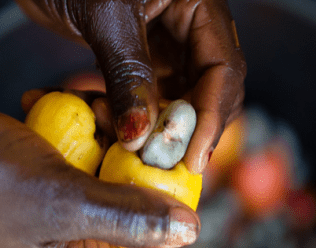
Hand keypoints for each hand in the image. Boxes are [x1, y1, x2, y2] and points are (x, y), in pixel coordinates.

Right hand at [0, 74, 199, 247]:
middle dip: (136, 162)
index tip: (173, 170)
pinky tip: (51, 105)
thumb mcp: (63, 202)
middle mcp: (76, 235)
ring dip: (106, 133)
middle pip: (134, 202)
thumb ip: (128, 217)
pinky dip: (77, 122)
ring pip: (110, 166)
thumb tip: (189, 231)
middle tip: (128, 126)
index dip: (170, 217)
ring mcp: (63, 197)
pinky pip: (83, 144)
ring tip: (89, 108)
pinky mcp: (52, 165)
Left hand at [15, 0, 246, 173]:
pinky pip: (140, 98)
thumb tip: (139, 136)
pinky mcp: (137, 62)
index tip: (194, 157)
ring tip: (113, 130)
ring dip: (146, 126)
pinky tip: (100, 116)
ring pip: (170, 101)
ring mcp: (163, 48)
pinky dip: (124, 115)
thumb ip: (129, 74)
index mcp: (199, 6)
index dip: (212, 117)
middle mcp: (188, 30)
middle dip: (181, 128)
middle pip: (204, 92)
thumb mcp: (107, 18)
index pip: (224, 69)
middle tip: (155, 157)